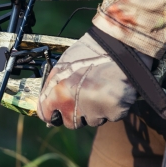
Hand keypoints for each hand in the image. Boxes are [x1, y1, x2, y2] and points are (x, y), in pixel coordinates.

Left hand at [37, 32, 151, 128]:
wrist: (118, 44)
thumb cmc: (90, 52)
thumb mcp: (63, 65)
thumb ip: (53, 86)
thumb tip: (48, 102)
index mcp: (56, 93)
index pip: (47, 115)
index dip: (52, 113)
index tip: (57, 111)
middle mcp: (72, 106)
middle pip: (71, 122)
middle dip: (76, 113)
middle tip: (86, 96)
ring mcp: (94, 112)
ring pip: (93, 120)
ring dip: (96, 110)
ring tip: (102, 88)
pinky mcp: (114, 112)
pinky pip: (111, 116)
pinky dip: (114, 107)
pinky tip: (115, 89)